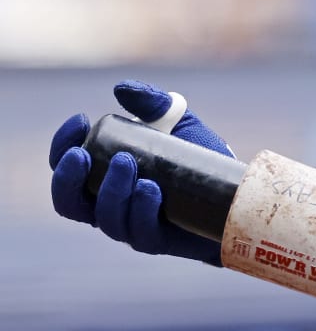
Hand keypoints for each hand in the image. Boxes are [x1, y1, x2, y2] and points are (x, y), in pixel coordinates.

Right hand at [48, 81, 233, 263]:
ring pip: (105, 218)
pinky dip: (141, 211)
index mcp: (101, 177)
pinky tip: (149, 189)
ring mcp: (131, 226)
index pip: (66, 166)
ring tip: (126, 162)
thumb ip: (152, 102)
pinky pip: (141, 233)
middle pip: (68, 201)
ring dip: (110, 190)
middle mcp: (108, 205)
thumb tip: (122, 89)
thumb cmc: (198, 156)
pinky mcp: (158, 241)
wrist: (238, 193)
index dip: (62, 144)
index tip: (80, 118)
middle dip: (68, 178)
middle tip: (83, 152)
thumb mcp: (178, 122)